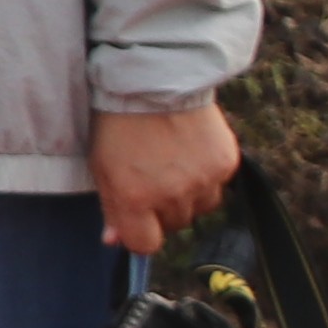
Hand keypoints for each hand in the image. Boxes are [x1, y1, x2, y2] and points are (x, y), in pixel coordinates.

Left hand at [91, 94, 238, 257]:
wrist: (154, 82)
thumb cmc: (119, 125)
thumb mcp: (102, 168)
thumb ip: (111, 209)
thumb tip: (114, 241)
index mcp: (135, 200)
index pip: (146, 245)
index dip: (140, 233)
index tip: (137, 218)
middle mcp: (172, 196)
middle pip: (175, 225)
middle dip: (163, 210)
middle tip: (153, 178)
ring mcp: (203, 181)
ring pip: (200, 209)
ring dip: (189, 195)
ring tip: (173, 164)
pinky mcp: (225, 164)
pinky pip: (219, 187)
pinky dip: (207, 176)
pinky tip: (191, 152)